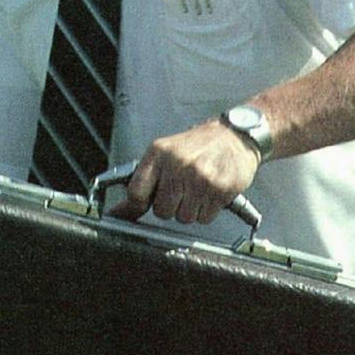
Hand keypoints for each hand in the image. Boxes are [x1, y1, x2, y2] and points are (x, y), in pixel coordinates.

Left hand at [107, 120, 259, 224]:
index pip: (136, 193)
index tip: (140, 207)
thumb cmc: (197, 146)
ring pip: (184, 218)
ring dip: (190, 210)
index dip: (136, 206)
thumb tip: (120, 212)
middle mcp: (178, 165)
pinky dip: (206, 211)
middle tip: (181, 191)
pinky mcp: (220, 189)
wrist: (233, 136)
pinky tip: (210, 193)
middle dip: (170, 206)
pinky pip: (204, 219)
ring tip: (197, 190)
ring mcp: (200, 178)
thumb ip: (142, 181)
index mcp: (159, 153)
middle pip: (162, 211)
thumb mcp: (164, 154)